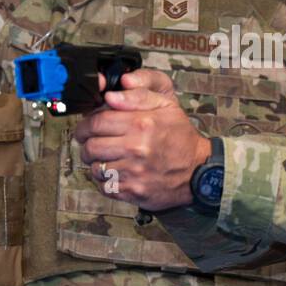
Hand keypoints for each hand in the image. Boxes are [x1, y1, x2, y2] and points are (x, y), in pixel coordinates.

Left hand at [74, 69, 210, 209]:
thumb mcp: (166, 106)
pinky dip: (106, 181)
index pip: (96, 122)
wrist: (199, 171)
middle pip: (90, 146)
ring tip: (108, 159)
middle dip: (87, 144)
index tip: (87, 128)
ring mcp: (134, 172)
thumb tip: (110, 96)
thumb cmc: (181, 138)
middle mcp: (136, 148)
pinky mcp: (133, 191)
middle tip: (93, 143)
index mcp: (141, 124)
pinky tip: (116, 173)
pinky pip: (104, 186)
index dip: (86, 125)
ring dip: (96, 163)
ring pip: (95, 168)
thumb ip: (138, 94)